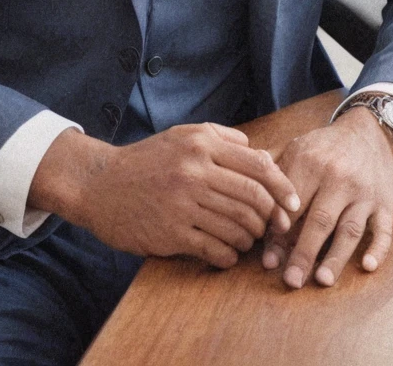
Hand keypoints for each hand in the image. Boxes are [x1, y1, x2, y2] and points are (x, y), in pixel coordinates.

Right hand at [29, 123, 300, 268]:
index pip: (259, 166)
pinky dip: (229, 255)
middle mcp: (195, 170)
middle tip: (274, 229)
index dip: (283, 188)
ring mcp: (183, 202)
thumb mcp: (182, 136)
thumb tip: (261, 152)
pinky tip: (228, 254)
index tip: (293, 205)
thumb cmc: (146, 160)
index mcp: (202, 145)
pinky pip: (215, 248)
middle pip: (253, 198)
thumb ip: (222, 138)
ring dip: (251, 239)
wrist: (99, 184)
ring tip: (248, 241)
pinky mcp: (171, 232)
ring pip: (238, 225)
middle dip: (271, 218)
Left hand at [262, 106, 392, 288]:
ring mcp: (364, 193)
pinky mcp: (385, 203)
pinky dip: (378, 249)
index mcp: (311, 162)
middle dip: (303, 252)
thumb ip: (271, 168)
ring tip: (322, 280)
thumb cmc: (326, 146)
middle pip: (319, 220)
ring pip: (350, 228)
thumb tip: (244, 188)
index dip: (279, 232)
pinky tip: (368, 266)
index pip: (291, 204)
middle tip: (290, 281)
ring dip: (336, 256)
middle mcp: (338, 178)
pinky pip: (383, 229)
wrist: (370, 132)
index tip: (268, 259)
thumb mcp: (297, 147)